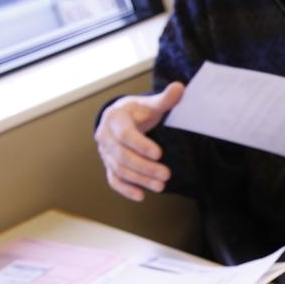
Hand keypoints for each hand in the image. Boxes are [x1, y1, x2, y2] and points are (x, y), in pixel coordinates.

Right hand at [93, 83, 183, 200]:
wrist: (121, 116)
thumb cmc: (138, 110)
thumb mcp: (150, 103)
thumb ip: (165, 99)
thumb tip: (180, 87)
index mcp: (114, 118)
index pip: (125, 134)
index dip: (141, 145)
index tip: (159, 154)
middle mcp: (104, 136)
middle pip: (122, 155)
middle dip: (143, 167)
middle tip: (166, 175)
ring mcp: (104, 151)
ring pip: (118, 169)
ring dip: (139, 179)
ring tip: (160, 186)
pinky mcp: (108, 163)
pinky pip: (112, 178)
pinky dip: (125, 189)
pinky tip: (140, 196)